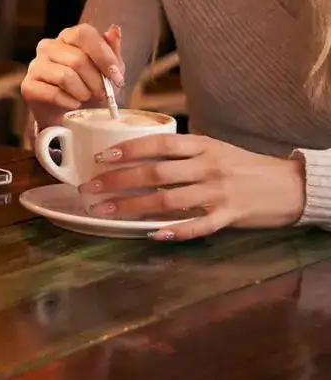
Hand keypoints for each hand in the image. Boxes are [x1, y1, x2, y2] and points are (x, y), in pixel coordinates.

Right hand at [21, 23, 124, 129]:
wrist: (65, 113)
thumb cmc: (87, 86)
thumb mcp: (105, 70)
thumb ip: (111, 51)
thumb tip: (114, 30)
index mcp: (68, 36)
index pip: (84, 33)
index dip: (103, 55)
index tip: (116, 77)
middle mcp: (48, 46)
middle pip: (78, 59)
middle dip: (96, 81)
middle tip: (102, 94)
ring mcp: (35, 65)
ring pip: (65, 77)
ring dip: (82, 92)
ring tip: (86, 98)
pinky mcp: (28, 85)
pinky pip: (53, 93)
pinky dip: (69, 102)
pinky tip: (73, 104)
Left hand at [80, 134, 305, 240]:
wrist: (289, 185)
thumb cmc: (244, 166)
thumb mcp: (214, 149)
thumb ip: (182, 153)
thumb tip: (138, 155)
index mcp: (202, 146)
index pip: (159, 145)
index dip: (128, 150)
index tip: (101, 157)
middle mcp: (208, 167)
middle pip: (155, 174)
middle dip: (117, 181)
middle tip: (90, 188)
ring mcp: (218, 193)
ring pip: (167, 200)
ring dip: (131, 207)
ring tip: (104, 212)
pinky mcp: (229, 216)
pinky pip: (198, 225)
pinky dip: (174, 231)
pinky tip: (151, 234)